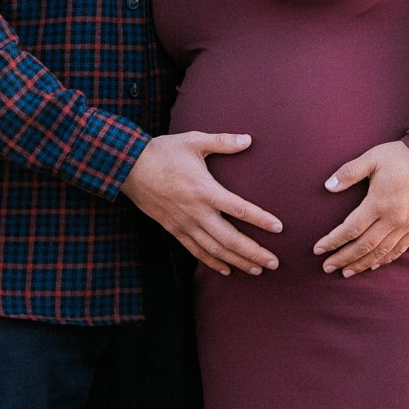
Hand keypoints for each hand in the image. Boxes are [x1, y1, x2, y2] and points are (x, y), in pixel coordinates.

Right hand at [122, 132, 282, 276]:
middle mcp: (196, 212)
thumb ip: (223, 141)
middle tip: (274, 263)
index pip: (239, 209)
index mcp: (205, 190)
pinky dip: (212, 262)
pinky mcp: (173, 230)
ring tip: (258, 269)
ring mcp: (184, 224)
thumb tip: (249, 139)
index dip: (261, 219)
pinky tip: (226, 270)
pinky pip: (195, 251)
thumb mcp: (194, 141)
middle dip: (254, 252)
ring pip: (214, 250)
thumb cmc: (164, 151)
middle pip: (230, 238)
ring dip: (237, 261)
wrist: (128, 167)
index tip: (279, 228)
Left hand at [314, 141, 408, 276]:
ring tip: (346, 272)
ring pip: (381, 252)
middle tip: (327, 267)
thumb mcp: (372, 158)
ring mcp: (407, 224)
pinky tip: (373, 265)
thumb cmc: (401, 156)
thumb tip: (327, 186)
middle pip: (364, 246)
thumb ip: (349, 172)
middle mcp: (393, 218)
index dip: (333, 241)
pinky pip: (399, 249)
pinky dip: (385, 260)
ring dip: (362, 264)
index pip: (351, 229)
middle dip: (343, 258)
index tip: (318, 249)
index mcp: (379, 202)